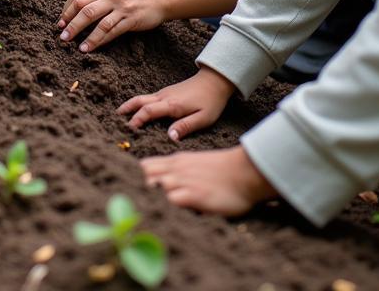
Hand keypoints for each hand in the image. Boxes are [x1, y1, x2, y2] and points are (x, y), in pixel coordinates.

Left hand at [57, 0, 166, 51]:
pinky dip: (98, 41)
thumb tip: (76, 11)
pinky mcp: (130, 19)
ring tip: (75, 46)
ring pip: (96, 21)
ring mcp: (120, 6)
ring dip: (83, 35)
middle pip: (84, 9)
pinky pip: (111, 31)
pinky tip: (91, 48)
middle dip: (70, 24)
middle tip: (62, 36)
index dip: (66, 11)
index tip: (59, 23)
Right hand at [117, 65, 234, 138]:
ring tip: (119, 114)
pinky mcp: (166, 92)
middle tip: (114, 119)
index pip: (148, 112)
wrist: (214, 81)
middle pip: (139, 102)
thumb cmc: (211, 102)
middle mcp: (164, 97)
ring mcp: (164, 93)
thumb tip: (169, 137)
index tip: (128, 130)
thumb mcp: (203, 118)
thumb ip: (185, 127)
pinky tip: (136, 110)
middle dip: (126, 110)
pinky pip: (147, 97)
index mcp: (172, 105)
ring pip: (141, 98)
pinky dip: (138, 103)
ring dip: (129, 105)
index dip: (136, 120)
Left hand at [141, 146, 275, 214]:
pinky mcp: (194, 195)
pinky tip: (166, 216)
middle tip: (138, 202)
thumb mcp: (195, 164)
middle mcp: (176, 169)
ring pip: (154, 186)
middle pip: (144, 175)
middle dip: (138, 187)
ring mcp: (184, 182)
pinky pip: (171, 200)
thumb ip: (179, 171)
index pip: (145, 166)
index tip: (134, 190)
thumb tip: (164, 184)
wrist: (244, 172)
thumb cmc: (222, 171)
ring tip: (148, 211)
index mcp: (176, 161)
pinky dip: (166, 207)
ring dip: (150, 197)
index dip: (137, 178)